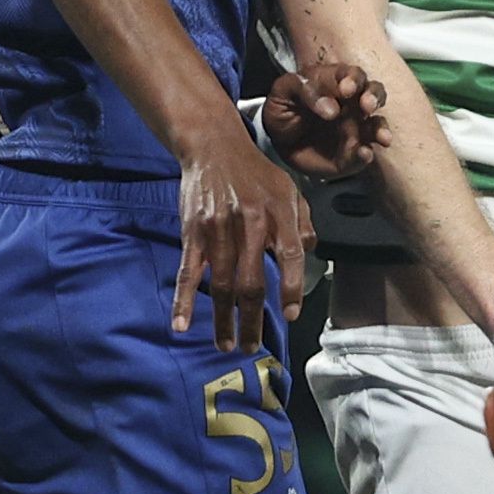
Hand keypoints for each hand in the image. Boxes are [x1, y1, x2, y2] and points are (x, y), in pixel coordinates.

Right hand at [173, 116, 317, 350]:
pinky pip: (188, 271)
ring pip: (220, 284)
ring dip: (223, 320)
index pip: (290, 257)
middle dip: (252, 320)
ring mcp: (218, 229)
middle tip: (252, 347)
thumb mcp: (290, 188)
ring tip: (227, 344)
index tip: (291, 314)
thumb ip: (304, 222)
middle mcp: (250, 223)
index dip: (291, 289)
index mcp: (278, 213)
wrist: (213, 146)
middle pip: (251, 282)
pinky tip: (181, 324)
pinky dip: (183, 300)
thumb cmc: (255, 171)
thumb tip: (312, 253)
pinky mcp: (193, 231)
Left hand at [259, 60, 385, 179]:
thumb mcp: (284, 91)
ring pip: (376, 125)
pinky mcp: (351, 153)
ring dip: (381, 129)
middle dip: (374, 98)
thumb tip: (331, 109)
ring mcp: (355, 129)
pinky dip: (365, 155)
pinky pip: (363, 154)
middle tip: (367, 106)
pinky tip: (363, 154)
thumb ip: (304, 91)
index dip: (353, 80)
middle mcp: (351, 104)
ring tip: (382, 138)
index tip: (346, 90)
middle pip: (374, 94)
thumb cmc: (284, 108)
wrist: (276, 139)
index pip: (352, 75)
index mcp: (336, 82)